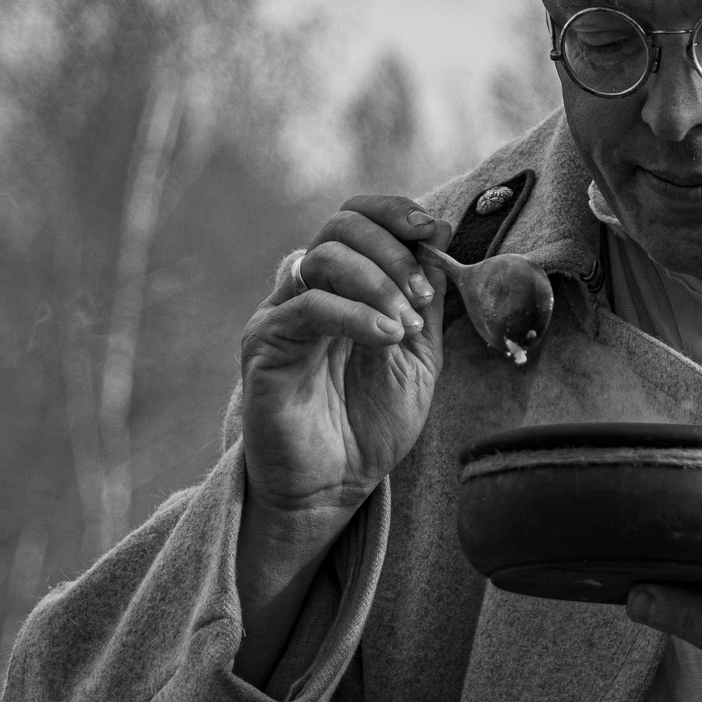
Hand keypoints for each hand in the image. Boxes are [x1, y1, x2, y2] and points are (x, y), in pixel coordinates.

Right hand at [239, 195, 449, 519]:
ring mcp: (280, 314)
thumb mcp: (418, 355)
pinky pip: (308, 307)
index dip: (392, 213)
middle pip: (339, 226)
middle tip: (423, 293)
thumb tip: (438, 234)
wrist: (333, 488)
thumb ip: (426, 299)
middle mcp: (305, 290)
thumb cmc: (371, 425)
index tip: (429, 232)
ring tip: (406, 328)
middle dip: (392, 250)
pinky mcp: (263, 344)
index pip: (356, 218)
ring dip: (378, 283)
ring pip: (322, 258)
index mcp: (341, 285)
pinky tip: (387, 338)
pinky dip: (356, 315)